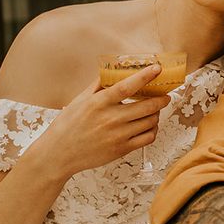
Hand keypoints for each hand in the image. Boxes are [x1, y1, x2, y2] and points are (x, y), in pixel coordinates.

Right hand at [32, 64, 170, 178]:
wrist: (58, 154)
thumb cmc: (68, 125)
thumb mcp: (79, 100)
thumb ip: (98, 85)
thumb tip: (112, 70)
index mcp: (99, 103)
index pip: (127, 87)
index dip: (145, 76)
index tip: (157, 68)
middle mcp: (111, 119)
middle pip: (147, 106)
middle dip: (161, 99)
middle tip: (164, 95)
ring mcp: (118, 136)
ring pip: (151, 122)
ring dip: (156, 114)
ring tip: (153, 110)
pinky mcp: (122, 149)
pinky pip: (148, 137)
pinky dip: (153, 129)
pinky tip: (148, 125)